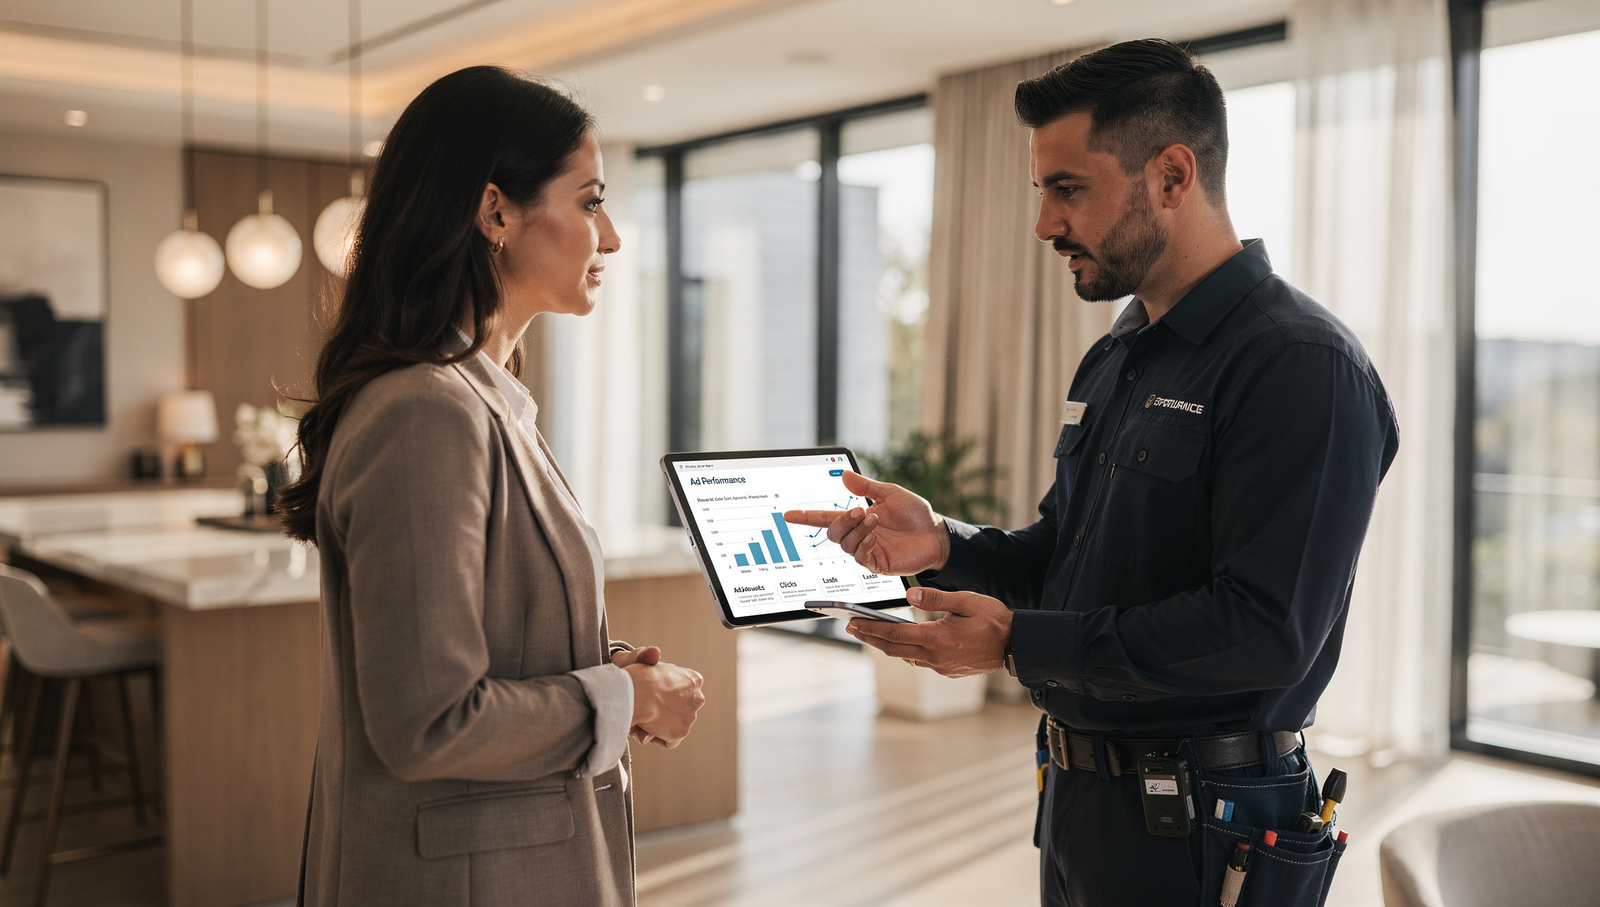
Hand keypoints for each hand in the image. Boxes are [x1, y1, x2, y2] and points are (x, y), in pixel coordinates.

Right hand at [621, 649, 703, 748]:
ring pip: (674, 725)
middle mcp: (698, 698)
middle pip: (679, 710)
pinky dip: (657, 738)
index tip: (651, 697)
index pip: (682, 692)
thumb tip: (655, 653)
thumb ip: (651, 657)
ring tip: (641, 720)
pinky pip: (669, 741)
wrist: (636, 691)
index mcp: (694, 680)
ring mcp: (691, 716)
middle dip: (664, 713)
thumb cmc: (636, 673)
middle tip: (645, 712)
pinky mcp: (681, 732)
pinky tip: (645, 730)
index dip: (665, 697)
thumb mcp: (647, 659)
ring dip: (658, 726)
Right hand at [783, 471, 950, 575]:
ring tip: (874, 520)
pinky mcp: (877, 564)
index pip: (826, 518)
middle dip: (842, 521)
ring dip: (857, 531)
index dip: (806, 516)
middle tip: (859, 511)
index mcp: (857, 519)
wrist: (936, 534)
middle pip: (832, 533)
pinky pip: (860, 558)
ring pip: (845, 545)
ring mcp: (867, 551)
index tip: (788, 514)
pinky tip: (873, 537)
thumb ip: (866, 487)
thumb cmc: (915, 515)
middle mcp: (858, 536)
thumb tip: (844, 475)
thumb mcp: (890, 493)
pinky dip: (863, 545)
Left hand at [847, 587, 1011, 676]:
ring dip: (887, 645)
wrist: (1016, 645)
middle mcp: (936, 657)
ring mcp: (942, 667)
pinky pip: (920, 661)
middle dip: (871, 638)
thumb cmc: (994, 620)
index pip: (894, 635)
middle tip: (851, 629)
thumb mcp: (965, 601)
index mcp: (937, 639)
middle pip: (894, 649)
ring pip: (906, 657)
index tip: (852, 623)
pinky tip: (901, 642)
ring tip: (871, 634)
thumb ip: (935, 598)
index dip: (870, 629)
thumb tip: (909, 595)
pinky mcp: (948, 670)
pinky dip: (906, 651)